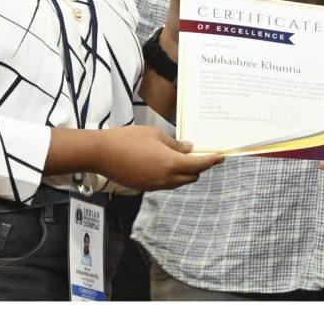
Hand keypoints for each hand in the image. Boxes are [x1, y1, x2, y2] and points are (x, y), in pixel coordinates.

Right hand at [92, 126, 223, 190]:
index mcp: (171, 164)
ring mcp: (155, 186)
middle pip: (191, 177)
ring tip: (184, 158)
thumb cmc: (129, 139)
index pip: (198, 166)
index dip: (211, 161)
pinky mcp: (145, 188)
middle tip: (201, 154)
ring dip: (185, 173)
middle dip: (199, 167)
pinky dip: (172, 176)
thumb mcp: (156, 135)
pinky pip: (166, 184)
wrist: (102, 154)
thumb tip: (188, 149)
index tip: (221, 156)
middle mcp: (166, 179)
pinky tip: (167, 164)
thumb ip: (175, 144)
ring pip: (179, 183)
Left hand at [157, 0, 273, 57]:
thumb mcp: (176, 8)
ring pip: (249, 22)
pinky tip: (262, 49)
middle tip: (278, 13)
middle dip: (265, 7)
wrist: (174, 49)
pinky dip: (253, 42)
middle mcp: (228, 8)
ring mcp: (231, 24)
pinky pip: (244, 38)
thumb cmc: (176, 24)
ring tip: (276, 33)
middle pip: (250, 5)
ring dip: (261, 26)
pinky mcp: (231, 39)